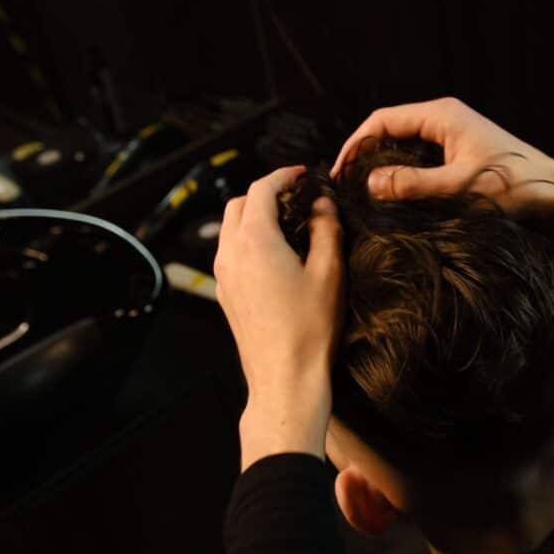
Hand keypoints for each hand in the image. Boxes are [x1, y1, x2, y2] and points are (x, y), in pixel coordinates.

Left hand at [213, 166, 343, 468]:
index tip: (302, 175)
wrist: (284, 378)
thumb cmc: (309, 330)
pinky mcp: (225, 294)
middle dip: (265, 192)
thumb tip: (322, 205)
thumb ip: (326, 229)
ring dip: (254, 216)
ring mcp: (224, 276)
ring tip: (288, 222)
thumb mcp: (329, 272)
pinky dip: (248, 239)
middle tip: (296, 195)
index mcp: (255, 241)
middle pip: (239, 204)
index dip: (283, 176)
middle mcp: (231, 254)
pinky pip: (230, 252)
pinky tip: (276, 253)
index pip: (262, 189)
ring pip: (230, 228)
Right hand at [332, 97, 553, 216]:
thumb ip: (412, 184)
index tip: (339, 173)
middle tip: (346, 186)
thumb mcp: (458, 189)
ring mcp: (453, 133)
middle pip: (390, 129)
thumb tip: (369, 182)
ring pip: (404, 144)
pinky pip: (421, 157)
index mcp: (442, 115)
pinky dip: (403, 172)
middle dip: (365, 154)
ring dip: (384, 165)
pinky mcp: (460, 151)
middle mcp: (445, 117)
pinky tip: (395, 195)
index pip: (382, 120)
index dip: (355, 145)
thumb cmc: (513, 187)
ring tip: (364, 192)